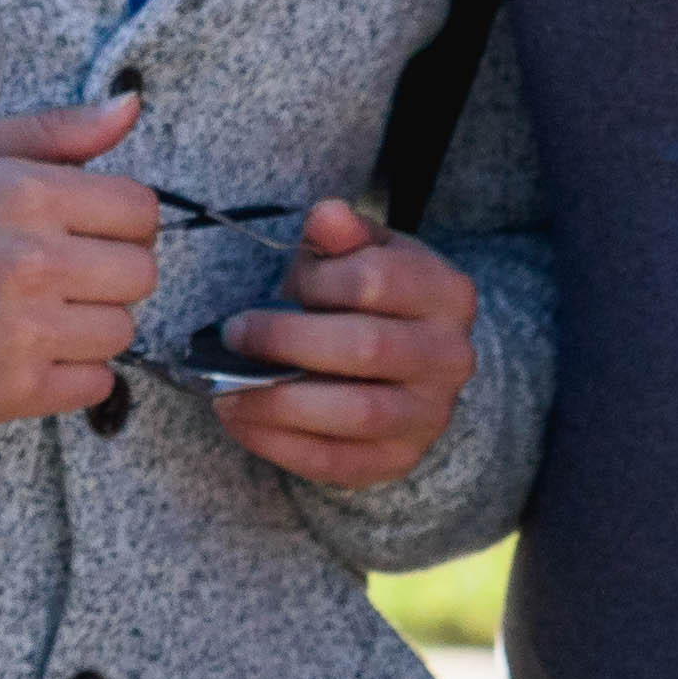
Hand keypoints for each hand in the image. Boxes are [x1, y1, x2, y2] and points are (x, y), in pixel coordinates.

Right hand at [0, 96, 160, 424]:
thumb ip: (57, 133)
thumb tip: (130, 106)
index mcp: (27, 196)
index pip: (140, 210)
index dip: (120, 219)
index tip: (87, 227)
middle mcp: (30, 263)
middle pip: (140, 274)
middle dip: (109, 271)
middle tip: (59, 272)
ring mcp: (20, 331)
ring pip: (121, 331)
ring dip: (89, 324)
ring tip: (34, 311)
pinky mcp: (4, 390)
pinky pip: (94, 384)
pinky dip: (70, 374)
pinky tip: (24, 351)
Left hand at [216, 206, 478, 490]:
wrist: (415, 366)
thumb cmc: (380, 302)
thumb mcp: (370, 255)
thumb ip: (344, 236)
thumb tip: (326, 215)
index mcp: (449, 294)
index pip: (377, 281)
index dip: (318, 281)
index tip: (283, 282)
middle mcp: (452, 356)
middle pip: (367, 348)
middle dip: (286, 340)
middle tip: (234, 334)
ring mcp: (430, 414)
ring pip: (356, 413)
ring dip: (278, 400)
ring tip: (225, 388)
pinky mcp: (399, 459)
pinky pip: (336, 462)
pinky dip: (279, 445)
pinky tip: (242, 422)